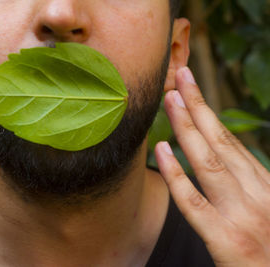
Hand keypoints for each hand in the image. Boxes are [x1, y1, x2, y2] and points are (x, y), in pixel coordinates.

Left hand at [155, 67, 269, 266]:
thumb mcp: (267, 207)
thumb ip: (248, 183)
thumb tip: (226, 155)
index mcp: (265, 185)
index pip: (231, 141)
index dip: (209, 114)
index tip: (193, 89)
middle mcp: (256, 194)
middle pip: (221, 142)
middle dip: (198, 107)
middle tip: (180, 78)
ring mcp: (241, 215)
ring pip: (209, 162)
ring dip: (188, 127)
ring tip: (171, 99)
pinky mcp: (225, 239)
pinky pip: (194, 202)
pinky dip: (176, 174)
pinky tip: (162, 150)